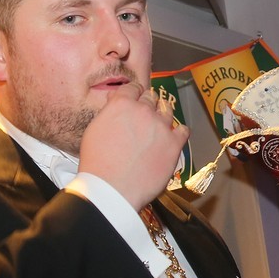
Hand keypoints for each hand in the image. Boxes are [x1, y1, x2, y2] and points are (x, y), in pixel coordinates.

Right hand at [79, 83, 187, 209]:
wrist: (113, 189)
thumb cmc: (98, 163)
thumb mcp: (94, 130)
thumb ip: (108, 111)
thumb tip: (115, 100)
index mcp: (122, 104)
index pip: (133, 88)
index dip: (134, 94)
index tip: (134, 100)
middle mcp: (144, 110)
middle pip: (151, 98)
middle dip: (147, 104)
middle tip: (143, 117)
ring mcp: (161, 126)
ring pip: (167, 110)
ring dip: (162, 115)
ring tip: (157, 126)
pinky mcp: (174, 144)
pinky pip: (183, 130)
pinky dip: (179, 132)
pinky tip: (174, 136)